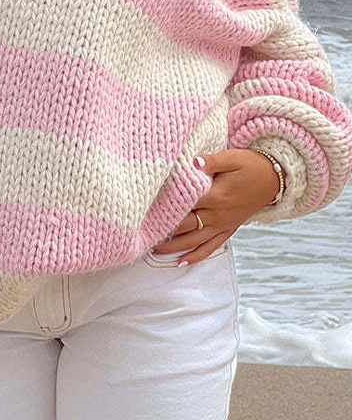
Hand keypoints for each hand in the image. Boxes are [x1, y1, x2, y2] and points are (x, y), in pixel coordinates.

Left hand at [152, 148, 283, 264]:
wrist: (275, 178)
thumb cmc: (251, 165)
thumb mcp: (232, 157)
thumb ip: (210, 161)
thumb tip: (192, 161)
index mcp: (216, 195)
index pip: (185, 203)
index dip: (166, 206)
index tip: (147, 210)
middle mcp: (218, 214)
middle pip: (186, 225)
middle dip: (164, 230)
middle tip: (143, 234)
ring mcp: (223, 224)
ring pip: (195, 240)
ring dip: (174, 247)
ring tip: (154, 250)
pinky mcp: (229, 229)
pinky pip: (211, 247)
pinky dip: (197, 256)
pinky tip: (182, 262)